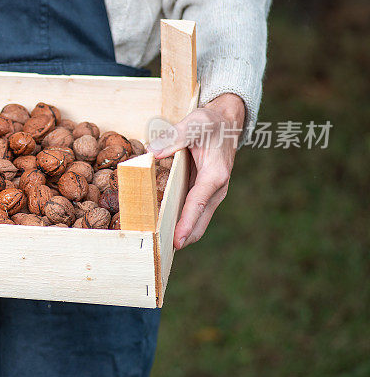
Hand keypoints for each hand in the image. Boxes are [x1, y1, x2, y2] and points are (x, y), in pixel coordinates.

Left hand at [148, 93, 245, 249]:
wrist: (225, 123)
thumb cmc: (209, 123)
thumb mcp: (194, 123)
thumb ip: (174, 137)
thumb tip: (151, 152)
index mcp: (215, 174)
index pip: (198, 203)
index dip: (186, 223)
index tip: (177, 241)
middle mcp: (216, 188)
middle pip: (199, 220)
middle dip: (183, 237)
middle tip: (162, 253)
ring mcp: (211, 193)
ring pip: (197, 221)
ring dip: (182, 234)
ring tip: (161, 249)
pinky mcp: (203, 193)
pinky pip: (192, 213)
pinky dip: (181, 224)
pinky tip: (165, 233)